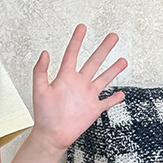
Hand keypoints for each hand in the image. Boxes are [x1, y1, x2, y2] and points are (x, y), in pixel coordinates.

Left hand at [32, 25, 126, 152]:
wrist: (52, 135)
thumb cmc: (43, 114)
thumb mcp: (39, 90)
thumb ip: (40, 71)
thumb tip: (44, 53)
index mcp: (65, 77)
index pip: (72, 54)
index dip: (77, 40)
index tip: (82, 27)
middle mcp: (78, 84)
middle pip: (94, 62)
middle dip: (104, 49)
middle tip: (113, 36)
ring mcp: (87, 96)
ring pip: (103, 79)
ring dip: (113, 70)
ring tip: (123, 60)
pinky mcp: (93, 109)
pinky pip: (106, 103)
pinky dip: (114, 99)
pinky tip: (121, 94)